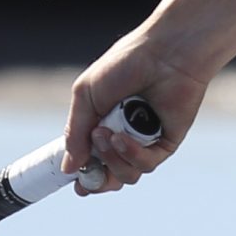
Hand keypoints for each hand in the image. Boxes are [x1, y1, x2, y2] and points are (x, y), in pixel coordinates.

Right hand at [64, 31, 212, 191]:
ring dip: (111, 160)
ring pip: (126, 174)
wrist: (164, 53)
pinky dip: (131, 155)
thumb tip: (68, 168)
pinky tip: (122, 138)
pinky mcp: (167, 143)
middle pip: (109, 177)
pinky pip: (146, 163)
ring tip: (106, 133)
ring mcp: (146, 141)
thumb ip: (75, 133)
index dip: (82, 176)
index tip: (74, 182)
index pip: (91, 161)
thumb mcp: (86, 96)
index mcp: (101, 125)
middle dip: (96, 179)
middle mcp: (124, 137)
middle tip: (87, 171)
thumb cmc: (125, 65)